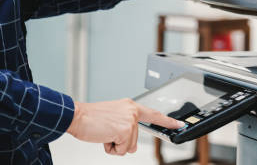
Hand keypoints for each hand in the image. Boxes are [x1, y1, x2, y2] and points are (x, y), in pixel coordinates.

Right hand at [66, 98, 183, 155]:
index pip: (153, 114)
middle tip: (107, 131)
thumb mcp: (113, 117)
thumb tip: (132, 146)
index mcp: (130, 106)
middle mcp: (132, 111)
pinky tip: (103, 137)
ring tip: (104, 133)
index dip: (168, 121)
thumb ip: (126, 126)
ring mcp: (130, 121)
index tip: (179, 125)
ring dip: (115, 145)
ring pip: (129, 146)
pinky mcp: (125, 131)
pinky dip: (111, 148)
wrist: (77, 116)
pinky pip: (122, 150)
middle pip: (136, 139)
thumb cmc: (90, 118)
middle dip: (121, 141)